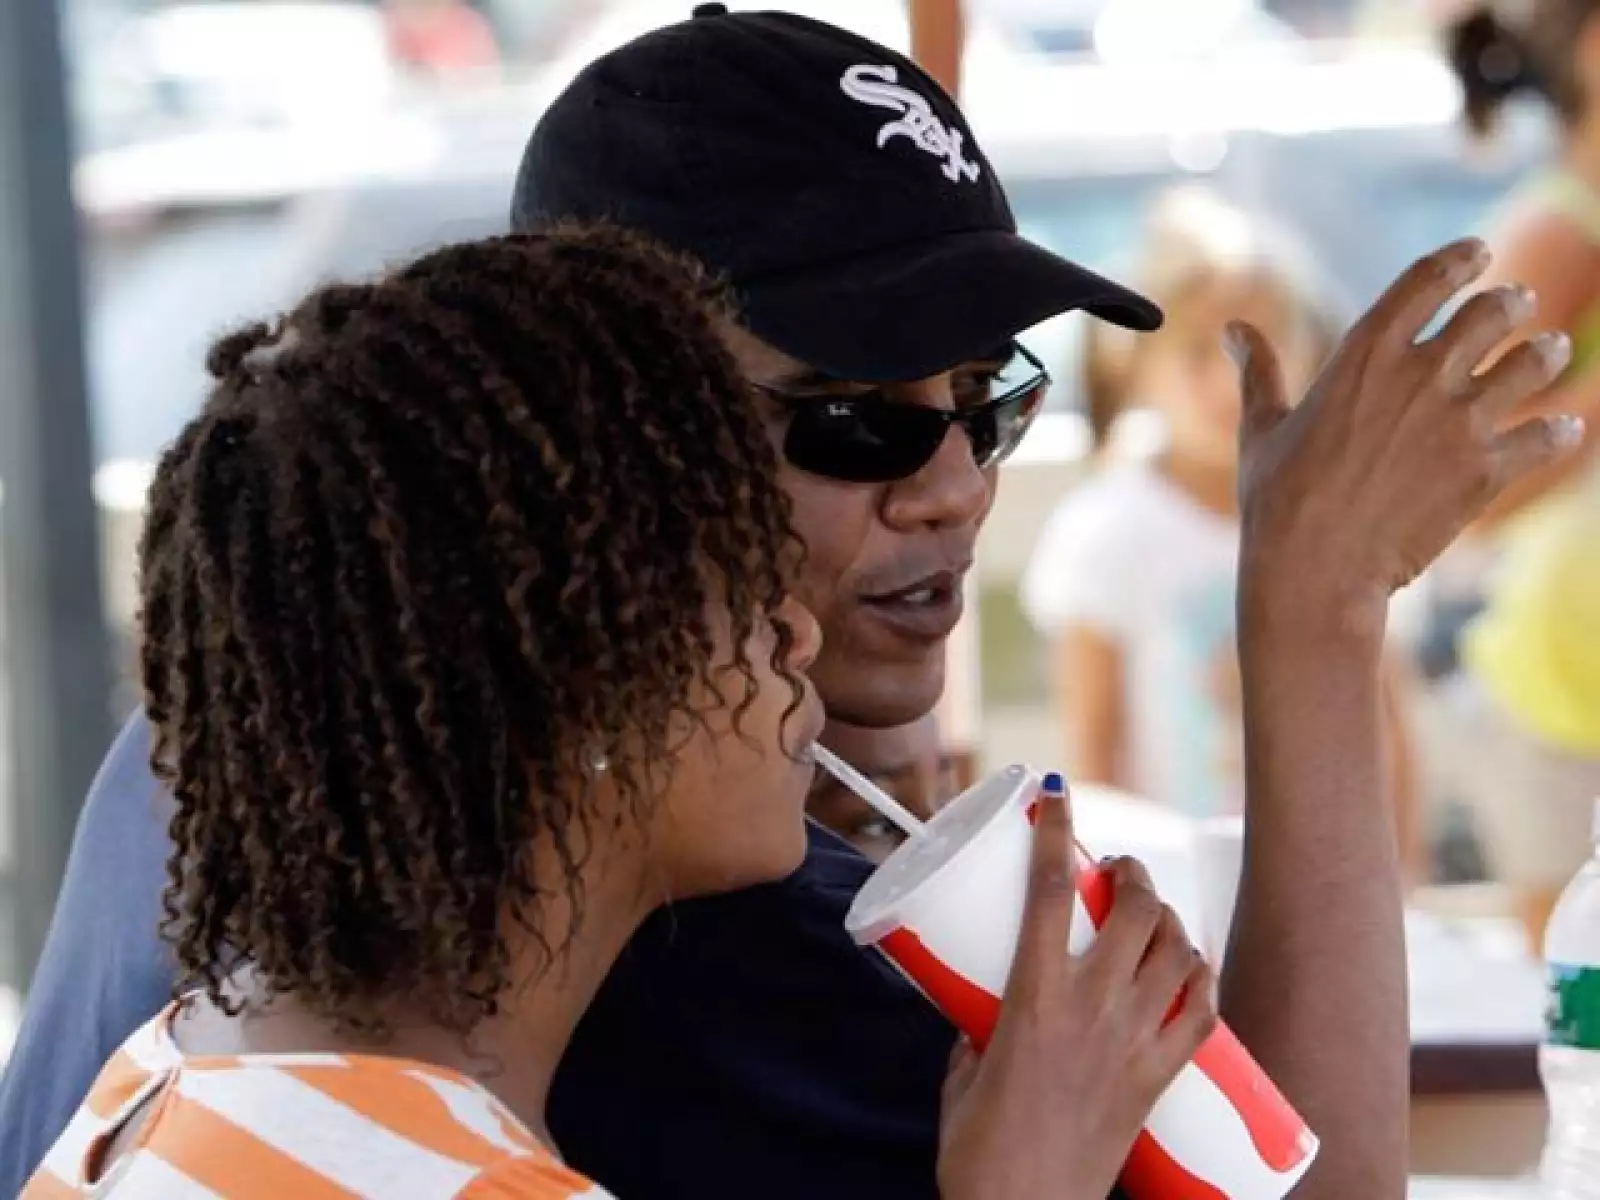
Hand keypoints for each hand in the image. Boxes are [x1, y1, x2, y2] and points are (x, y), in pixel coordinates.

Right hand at [936, 776, 1216, 1199]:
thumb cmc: (978, 1154)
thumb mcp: (960, 1074)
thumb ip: (976, 1033)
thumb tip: (985, 1012)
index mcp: (1032, 999)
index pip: (1046, 890)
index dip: (1053, 832)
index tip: (1053, 796)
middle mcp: (1091, 1010)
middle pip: (1133, 911)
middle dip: (1131, 873)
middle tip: (1116, 870)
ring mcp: (1133, 1044)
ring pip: (1175, 952)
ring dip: (1168, 918)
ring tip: (1152, 913)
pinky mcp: (1158, 1080)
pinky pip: (1202, 1012)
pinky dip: (1202, 978)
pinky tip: (1193, 966)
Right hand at [1228, 238, 1584, 639]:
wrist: (1314, 572)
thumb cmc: (1277, 501)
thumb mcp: (1261, 428)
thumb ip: (1258, 372)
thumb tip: (1233, 329)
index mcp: (1365, 351)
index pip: (1431, 277)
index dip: (1463, 257)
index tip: (1478, 254)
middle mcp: (1422, 374)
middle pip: (1496, 310)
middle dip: (1512, 302)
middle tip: (1517, 305)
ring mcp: (1461, 422)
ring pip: (1535, 360)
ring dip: (1547, 350)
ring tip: (1549, 349)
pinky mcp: (1488, 472)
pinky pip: (1549, 434)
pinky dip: (1559, 429)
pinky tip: (1560, 429)